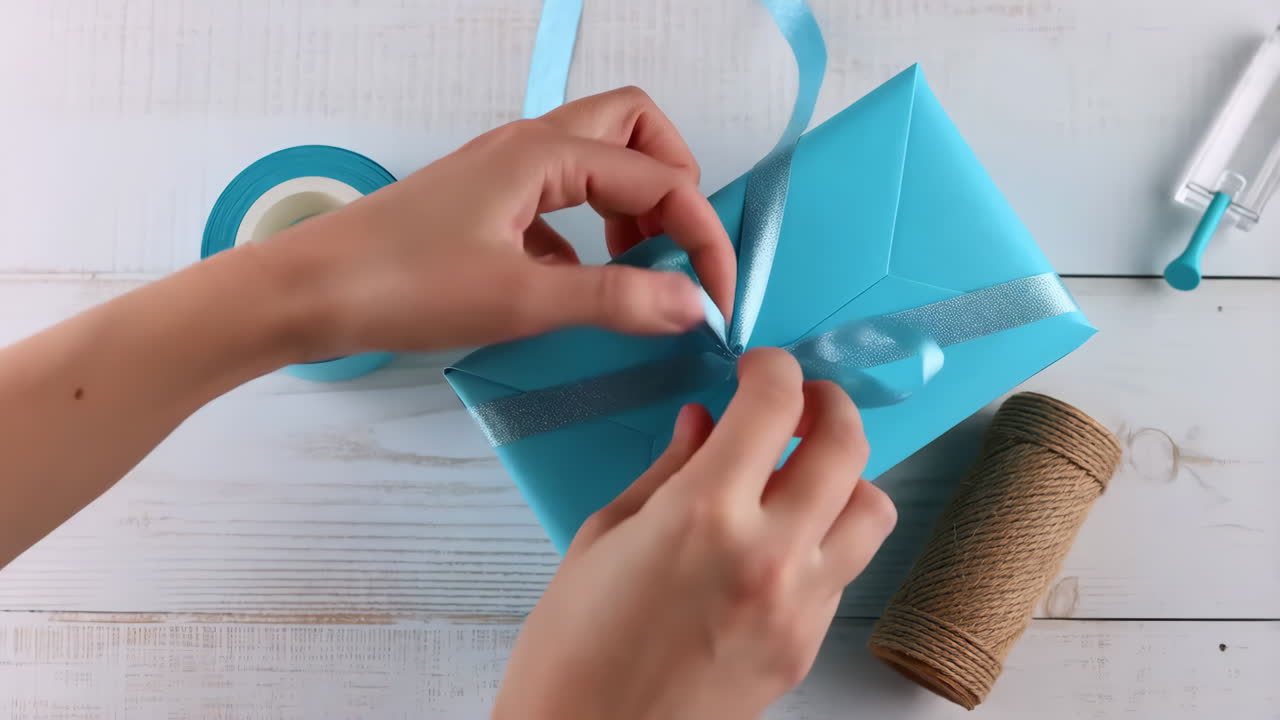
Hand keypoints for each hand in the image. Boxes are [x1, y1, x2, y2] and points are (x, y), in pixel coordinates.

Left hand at [253, 86, 735, 360]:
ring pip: (598, 162)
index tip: (717, 300)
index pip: (660, 176)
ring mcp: (505, 171)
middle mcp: (530, 146)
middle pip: (635, 130)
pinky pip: (560, 199)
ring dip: (633, 208)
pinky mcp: (485, 202)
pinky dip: (590, 233)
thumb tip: (694, 305)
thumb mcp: (522, 299)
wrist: (306, 292)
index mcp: (547, 154)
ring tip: (639, 273)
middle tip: (681, 255)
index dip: (701, 237)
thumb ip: (617, 298)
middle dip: (674, 187)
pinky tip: (579, 286)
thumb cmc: (404, 287)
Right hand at [494, 349, 897, 719]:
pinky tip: (782, 539)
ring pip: (871, 509)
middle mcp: (767, 555)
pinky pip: (845, 569)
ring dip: (846, 475)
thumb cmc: (572, 648)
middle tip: (802, 400)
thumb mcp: (604, 537)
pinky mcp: (806, 646)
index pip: (775, 404)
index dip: (771, 368)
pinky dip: (826, 537)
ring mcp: (798, 607)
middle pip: (846, 445)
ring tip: (803, 473)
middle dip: (828, 403)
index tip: (758, 368)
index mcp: (702, 515)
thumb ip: (667, 470)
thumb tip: (705, 423)